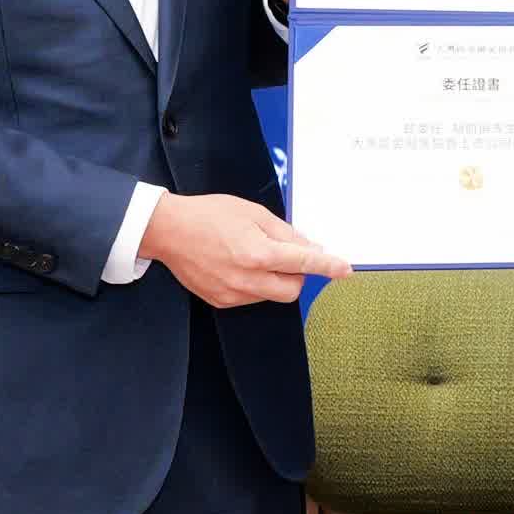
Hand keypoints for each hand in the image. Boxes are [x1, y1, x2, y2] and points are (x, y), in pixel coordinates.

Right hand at [143, 192, 347, 307]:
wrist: (168, 231)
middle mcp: (246, 279)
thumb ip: (285, 233)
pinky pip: (252, 298)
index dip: (328, 267)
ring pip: (273, 295)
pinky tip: (240, 265)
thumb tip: (310, 248)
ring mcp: (232, 294)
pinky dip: (257, 284)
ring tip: (254, 255)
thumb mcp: (253, 213)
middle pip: (292, 289)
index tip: (345, 270)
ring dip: (276, 279)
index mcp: (257, 253)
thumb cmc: (209, 215)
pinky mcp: (221, 301)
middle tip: (285, 254)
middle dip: (297, 274)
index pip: (303, 263)